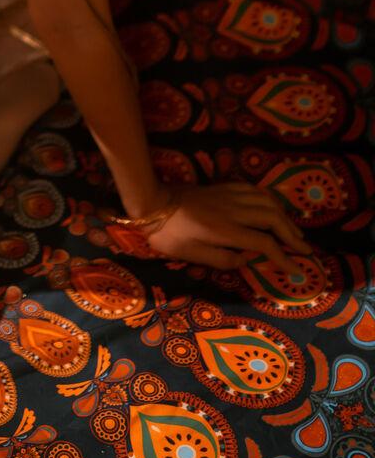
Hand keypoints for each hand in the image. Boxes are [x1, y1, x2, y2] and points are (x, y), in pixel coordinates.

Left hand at [145, 183, 310, 269]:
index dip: (283, 257)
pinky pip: (253, 190)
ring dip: (284, 216)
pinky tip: (273, 208)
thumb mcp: (193, 256)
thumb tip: (247, 260)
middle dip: (292, 235)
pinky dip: (269, 199)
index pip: (264, 243)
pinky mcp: (223, 187)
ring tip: (294, 232)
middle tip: (305, 249)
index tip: (296, 269)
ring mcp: (228, 195)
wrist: (152, 203)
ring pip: (266, 201)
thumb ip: (223, 260)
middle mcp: (232, 210)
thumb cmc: (169, 235)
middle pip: (272, 218)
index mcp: (225, 230)